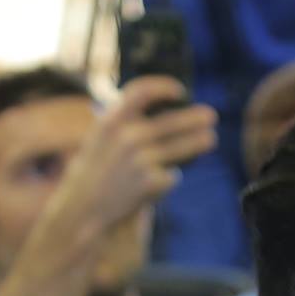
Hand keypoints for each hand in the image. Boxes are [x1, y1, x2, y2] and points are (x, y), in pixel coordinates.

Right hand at [45, 79, 218, 243]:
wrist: (83, 209)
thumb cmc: (95, 172)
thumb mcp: (101, 140)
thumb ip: (125, 124)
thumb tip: (165, 115)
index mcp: (111, 121)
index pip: (142, 91)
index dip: (164, 87)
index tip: (180, 90)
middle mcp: (127, 136)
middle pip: (172, 121)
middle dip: (194, 118)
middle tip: (210, 116)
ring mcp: (140, 159)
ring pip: (182, 148)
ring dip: (199, 142)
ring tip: (211, 139)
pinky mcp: (151, 182)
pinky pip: (172, 176)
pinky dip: (169, 178)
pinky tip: (159, 184)